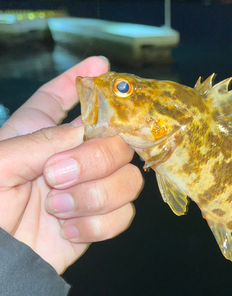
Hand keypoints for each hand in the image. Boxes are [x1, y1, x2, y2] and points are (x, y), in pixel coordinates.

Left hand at [0, 57, 142, 274]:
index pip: (63, 95)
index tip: (101, 64)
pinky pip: (124, 216)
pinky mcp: (98, 222)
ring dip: (95, 196)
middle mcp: (70, 157)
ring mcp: (89, 190)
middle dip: (94, 159)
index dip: (83, 77)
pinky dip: (97, 225)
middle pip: (116, 140)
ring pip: (129, 179)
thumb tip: (88, 129)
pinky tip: (67, 230)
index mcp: (39, 134)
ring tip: (57, 210)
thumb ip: (42, 142)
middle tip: (55, 177)